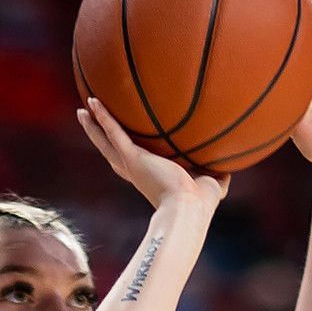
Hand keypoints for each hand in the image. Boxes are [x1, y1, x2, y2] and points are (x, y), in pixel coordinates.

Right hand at [77, 98, 229, 208]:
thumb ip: (217, 173)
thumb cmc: (201, 203)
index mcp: (149, 178)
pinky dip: (103, 117)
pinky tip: (93, 101)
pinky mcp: (132, 158)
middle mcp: (136, 172)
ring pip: (105, 142)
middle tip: (89, 122)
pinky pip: (113, 132)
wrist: (189, 209)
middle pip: (110, 152)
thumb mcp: (213, 183)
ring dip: (93, 126)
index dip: (125, 153)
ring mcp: (131, 165)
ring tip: (82, 111)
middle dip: (99, 137)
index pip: (133, 164)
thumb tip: (229, 163)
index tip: (122, 145)